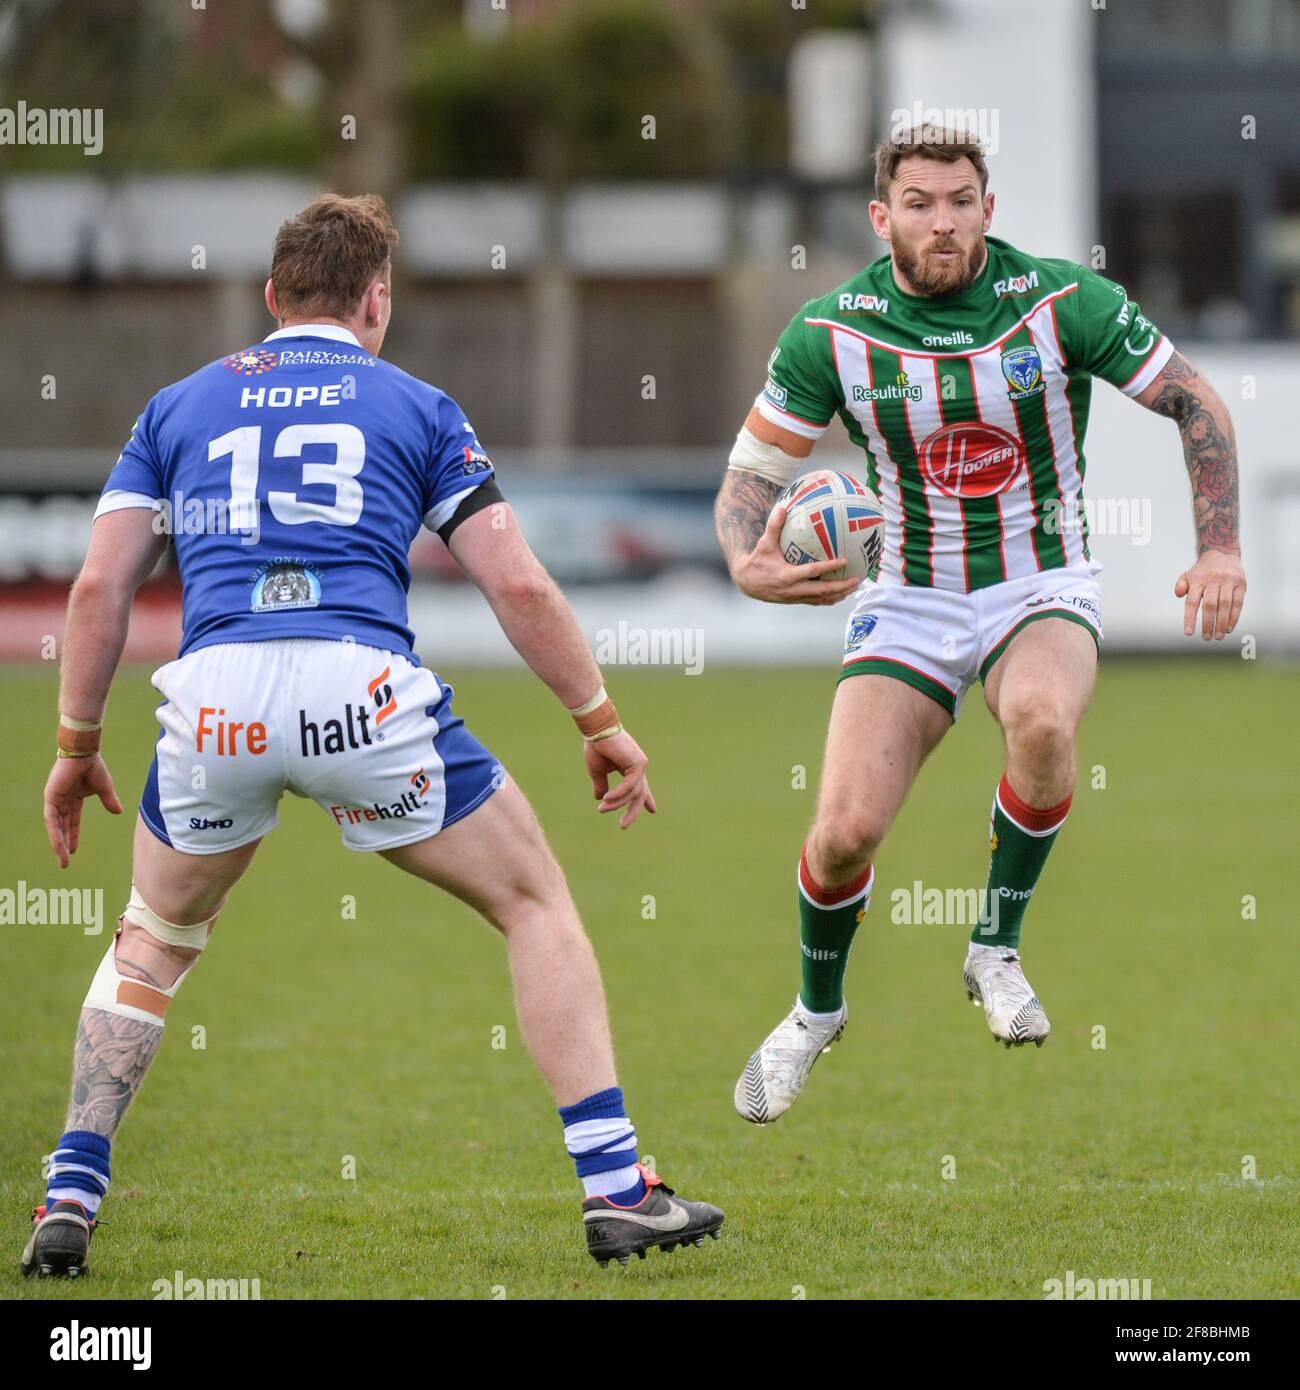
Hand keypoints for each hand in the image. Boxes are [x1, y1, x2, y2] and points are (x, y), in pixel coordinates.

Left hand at [44, 754, 121, 867]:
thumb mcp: (104, 788)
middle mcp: (62, 801)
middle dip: (64, 845)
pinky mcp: (51, 798)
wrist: (84, 752)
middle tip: (65, 863)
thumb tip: (119, 812)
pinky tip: (59, 846)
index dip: (73, 836)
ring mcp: (55, 800)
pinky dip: (55, 834)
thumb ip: (109, 800)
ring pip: (55, 828)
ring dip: (59, 844)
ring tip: (63, 860)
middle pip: (62, 827)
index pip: (72, 821)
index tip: (73, 851)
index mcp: (73, 798)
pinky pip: (51, 821)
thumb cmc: (93, 765)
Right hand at [583, 730, 656, 828]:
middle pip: (640, 794)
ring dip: (617, 803)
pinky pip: (630, 786)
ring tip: (602, 808)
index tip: (653, 810)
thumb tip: (600, 798)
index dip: (646, 799)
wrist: (596, 731)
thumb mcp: (597, 771)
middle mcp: (638, 767)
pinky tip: (607, 799)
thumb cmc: (596, 747)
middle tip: (623, 825)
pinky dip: (618, 794)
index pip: (640, 787)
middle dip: (633, 811)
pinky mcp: (639, 763)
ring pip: (633, 793)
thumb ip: (602, 785)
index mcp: (631, 769)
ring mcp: (640, 765)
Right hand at [730, 504, 861, 605]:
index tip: (845, 561)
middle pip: (822, 591)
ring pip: (822, 599)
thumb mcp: (764, 543)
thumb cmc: (757, 560)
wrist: (746, 583)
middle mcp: (793, 590)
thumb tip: (782, 507)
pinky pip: (817, 601)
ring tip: (854, 587)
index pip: (813, 572)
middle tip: (858, 579)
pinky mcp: (796, 600)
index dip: (829, 567)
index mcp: (787, 576)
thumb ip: (774, 526)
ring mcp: (795, 597)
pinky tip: (841, 593)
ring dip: (839, 594)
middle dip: (841, 587)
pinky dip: (830, 599)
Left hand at [1174, 548, 1245, 640]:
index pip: (1192, 601)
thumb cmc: (1202, 570)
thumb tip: (1178, 595)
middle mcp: (1213, 580)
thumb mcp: (1188, 574)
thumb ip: (1181, 585)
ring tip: (1219, 636)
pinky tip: (1229, 628)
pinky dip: (1234, 616)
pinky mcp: (1241, 583)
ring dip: (1222, 622)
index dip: (1190, 618)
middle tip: (1207, 638)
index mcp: (1198, 579)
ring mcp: (1228, 581)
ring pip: (1225, 605)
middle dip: (1208, 623)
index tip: (1188, 633)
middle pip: (1210, 605)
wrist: (1222, 552)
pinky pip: (1238, 602)